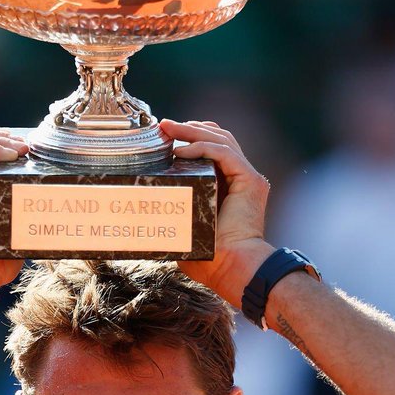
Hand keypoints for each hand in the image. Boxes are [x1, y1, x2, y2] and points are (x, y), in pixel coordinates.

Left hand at [159, 118, 273, 307]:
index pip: (213, 149)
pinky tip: (181, 151)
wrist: (232, 268)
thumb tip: (144, 211)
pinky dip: (202, 147)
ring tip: (168, 129)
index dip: (190, 138)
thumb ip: (173, 214)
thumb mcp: (185, 228)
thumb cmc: (210, 258)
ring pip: (222, 140)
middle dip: (189, 129)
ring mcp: (248, 178)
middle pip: (218, 138)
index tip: (165, 135)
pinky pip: (224, 153)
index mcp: (230, 185)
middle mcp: (241, 177)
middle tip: (164, 126)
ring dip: (192, 132)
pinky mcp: (251, 181)